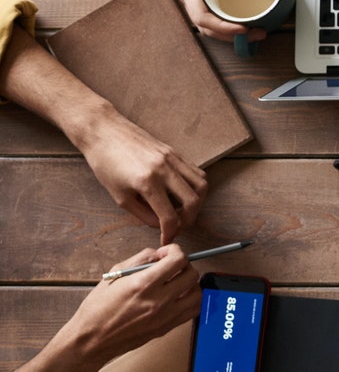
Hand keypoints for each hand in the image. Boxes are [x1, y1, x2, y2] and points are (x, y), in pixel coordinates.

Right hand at [56, 245, 200, 367]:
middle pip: (191, 275)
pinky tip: (178, 296)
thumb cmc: (97, 308)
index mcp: (142, 284)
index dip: (175, 251)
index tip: (167, 252)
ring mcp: (165, 316)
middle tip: (171, 266)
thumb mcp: (113, 275)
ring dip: (191, 283)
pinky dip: (191, 300)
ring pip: (197, 293)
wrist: (92, 340)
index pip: (178, 260)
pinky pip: (193, 310)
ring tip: (176, 281)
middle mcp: (158, 300)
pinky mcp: (167, 328)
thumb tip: (158, 253)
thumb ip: (139, 260)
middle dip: (184, 265)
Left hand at [69, 105, 207, 244]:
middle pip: (193, 201)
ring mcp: (173, 159)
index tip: (168, 239)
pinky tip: (184, 192)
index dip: (170, 232)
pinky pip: (196, 172)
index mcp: (147, 183)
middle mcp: (165, 170)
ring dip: (198, 202)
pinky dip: (196, 186)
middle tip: (181, 226)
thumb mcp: (118, 195)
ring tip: (185, 209)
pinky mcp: (175, 152)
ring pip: (201, 185)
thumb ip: (142, 213)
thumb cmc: (105, 163)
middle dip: (189, 219)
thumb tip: (159, 225)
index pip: (169, 216)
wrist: (105, 132)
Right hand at [128, 0, 266, 40]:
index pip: (201, 15)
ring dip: (226, 32)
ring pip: (204, 23)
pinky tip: (238, 18)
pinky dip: (220, 20)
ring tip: (253, 31)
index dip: (223, 27)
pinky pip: (204, 12)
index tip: (244, 28)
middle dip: (231, 36)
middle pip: (205, 27)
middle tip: (260, 33)